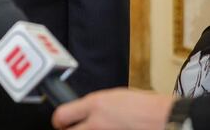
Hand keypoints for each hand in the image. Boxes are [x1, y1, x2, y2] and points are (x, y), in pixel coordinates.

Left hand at [51, 88, 173, 129]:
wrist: (165, 119)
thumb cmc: (145, 106)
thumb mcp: (114, 97)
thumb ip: (95, 106)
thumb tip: (84, 112)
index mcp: (95, 105)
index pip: (62, 116)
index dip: (59, 120)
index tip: (60, 122)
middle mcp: (97, 123)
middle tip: (71, 128)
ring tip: (92, 129)